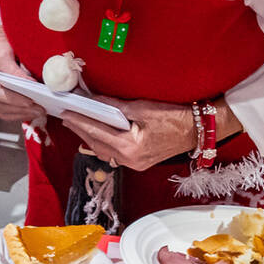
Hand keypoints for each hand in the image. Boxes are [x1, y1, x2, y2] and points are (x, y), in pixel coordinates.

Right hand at [0, 26, 46, 122]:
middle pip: (0, 106)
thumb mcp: (4, 55)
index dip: (14, 99)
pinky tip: (30, 111)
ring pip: (3, 113)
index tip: (30, 101)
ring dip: (22, 114)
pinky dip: (18, 113)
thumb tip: (29, 84)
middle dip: (22, 109)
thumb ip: (15, 71)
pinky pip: (4, 113)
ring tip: (38, 111)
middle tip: (39, 108)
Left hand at [60, 97, 194, 170]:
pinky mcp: (138, 162)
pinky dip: (102, 142)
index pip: (97, 132)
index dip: (79, 121)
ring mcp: (134, 164)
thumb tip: (93, 100)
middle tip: (65, 116)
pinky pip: (113, 153)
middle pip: (97, 144)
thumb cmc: (173, 117)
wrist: (197, 131)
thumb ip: (114, 106)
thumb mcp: (141, 108)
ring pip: (103, 151)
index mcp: (130, 147)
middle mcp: (130, 160)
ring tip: (75, 123)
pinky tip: (95, 133)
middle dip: (80, 129)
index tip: (65, 112)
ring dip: (89, 137)